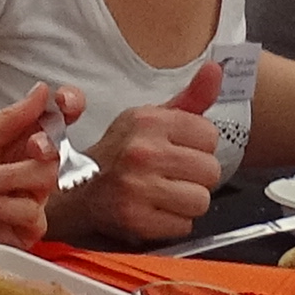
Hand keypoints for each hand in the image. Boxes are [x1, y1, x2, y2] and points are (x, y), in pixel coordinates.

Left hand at [0, 85, 71, 247]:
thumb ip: (5, 119)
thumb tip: (42, 91)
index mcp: (13, 139)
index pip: (52, 118)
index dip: (68, 106)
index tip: (63, 103)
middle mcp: (25, 166)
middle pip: (58, 148)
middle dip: (44, 145)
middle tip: (28, 147)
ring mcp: (29, 198)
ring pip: (46, 178)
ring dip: (7, 178)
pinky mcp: (27, 228)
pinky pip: (33, 212)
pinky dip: (1, 206)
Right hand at [74, 67, 227, 241]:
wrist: (76, 188)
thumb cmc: (122, 152)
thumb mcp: (152, 118)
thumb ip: (191, 97)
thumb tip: (217, 69)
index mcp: (149, 120)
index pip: (210, 136)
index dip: (199, 146)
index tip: (179, 150)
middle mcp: (142, 152)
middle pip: (211, 170)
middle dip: (196, 176)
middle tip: (172, 175)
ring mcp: (137, 187)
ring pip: (200, 201)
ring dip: (187, 202)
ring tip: (165, 194)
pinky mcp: (135, 220)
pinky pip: (183, 226)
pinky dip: (173, 223)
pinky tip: (155, 211)